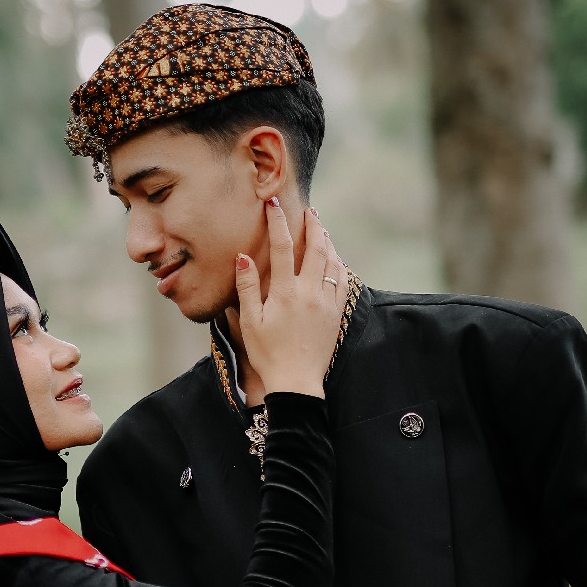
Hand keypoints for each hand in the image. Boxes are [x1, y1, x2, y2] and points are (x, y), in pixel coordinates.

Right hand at [236, 202, 344, 397]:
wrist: (296, 382)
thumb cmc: (268, 354)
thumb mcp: (250, 322)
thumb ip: (247, 287)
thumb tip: (244, 257)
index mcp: (286, 292)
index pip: (283, 247)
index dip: (278, 221)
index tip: (273, 204)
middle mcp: (310, 292)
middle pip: (316, 248)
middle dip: (312, 225)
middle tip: (309, 210)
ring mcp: (327, 303)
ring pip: (332, 262)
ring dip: (328, 242)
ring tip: (322, 229)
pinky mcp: (336, 314)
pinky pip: (342, 281)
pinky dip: (338, 264)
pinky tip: (334, 259)